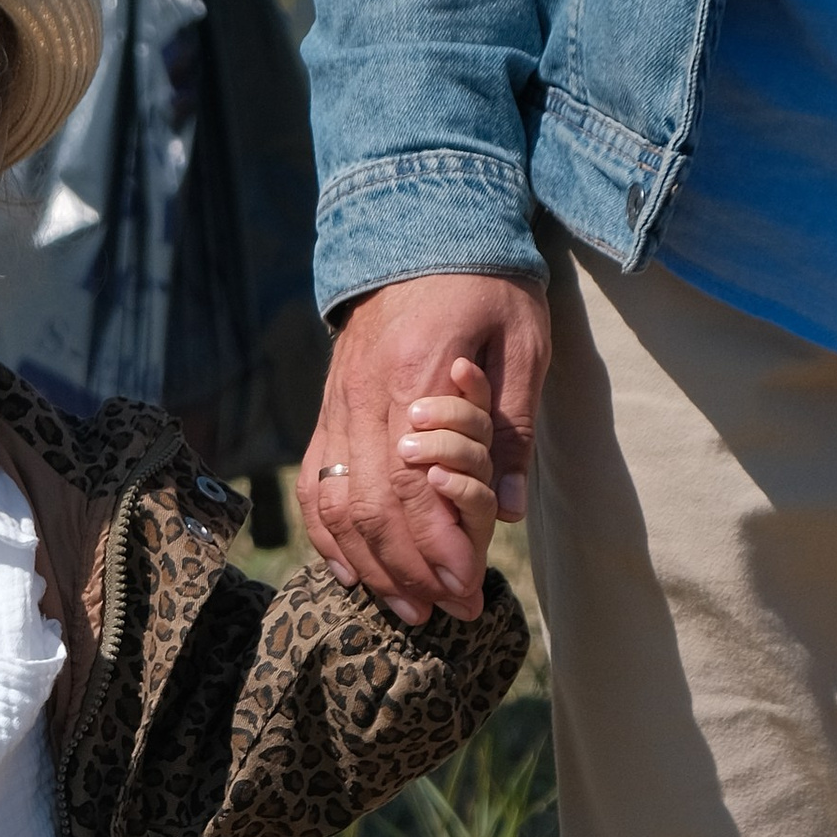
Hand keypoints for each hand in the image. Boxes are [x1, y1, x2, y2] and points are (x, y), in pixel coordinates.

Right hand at [298, 271, 550, 622]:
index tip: (467, 588)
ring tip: (407, 607)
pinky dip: (329, 538)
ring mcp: (336, 405)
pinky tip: (355, 572)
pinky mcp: (328, 409)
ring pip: (334, 506)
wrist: (420, 223)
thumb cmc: (485, 281)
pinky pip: (314, 486)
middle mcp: (363, 398)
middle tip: (448, 614)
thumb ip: (510, 426)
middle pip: (369, 509)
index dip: (436, 547)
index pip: (412, 486)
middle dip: (409, 572)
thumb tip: (506, 509)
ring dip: (370, 566)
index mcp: (415, 379)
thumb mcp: (523, 341)